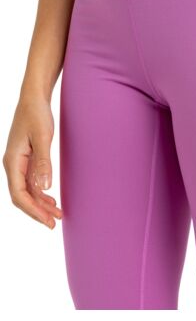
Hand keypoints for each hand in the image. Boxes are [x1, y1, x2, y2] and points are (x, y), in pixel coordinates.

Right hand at [3, 97, 62, 228]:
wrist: (34, 98)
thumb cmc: (37, 114)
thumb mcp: (42, 137)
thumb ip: (43, 162)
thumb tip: (44, 187)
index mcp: (12, 161)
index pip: (19, 194)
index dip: (33, 210)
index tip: (48, 221)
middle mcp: (13, 164)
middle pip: (22, 196)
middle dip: (37, 211)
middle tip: (55, 222)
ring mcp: (19, 162)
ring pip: (27, 190)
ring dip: (41, 203)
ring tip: (58, 213)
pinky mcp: (26, 158)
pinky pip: (31, 181)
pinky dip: (41, 192)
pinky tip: (52, 198)